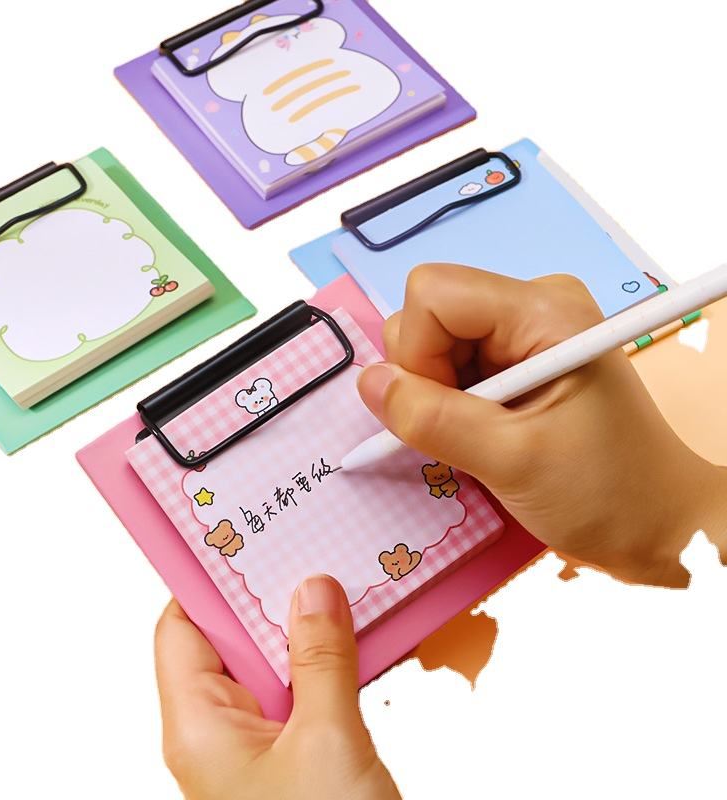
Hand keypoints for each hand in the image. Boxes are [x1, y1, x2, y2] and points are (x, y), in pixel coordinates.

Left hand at [156, 576, 400, 799]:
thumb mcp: (327, 741)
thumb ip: (322, 660)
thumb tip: (315, 591)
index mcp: (200, 728)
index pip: (184, 627)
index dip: (210, 580)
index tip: (247, 539)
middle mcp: (219, 734)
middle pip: (232, 642)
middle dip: (271, 600)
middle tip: (308, 553)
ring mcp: (256, 748)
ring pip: (273, 668)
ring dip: (307, 633)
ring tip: (342, 590)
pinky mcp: (291, 759)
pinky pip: (300, 695)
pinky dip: (326, 666)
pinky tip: (359, 641)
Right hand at [357, 264, 726, 586]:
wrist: (654, 523)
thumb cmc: (604, 492)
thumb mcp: (512, 461)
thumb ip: (432, 419)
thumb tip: (367, 383)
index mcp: (543, 310)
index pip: (434, 293)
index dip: (418, 352)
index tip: (444, 409)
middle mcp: (530, 306)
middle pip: (427, 315)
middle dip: (425, 377)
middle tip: (470, 428)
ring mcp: (522, 332)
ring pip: (431, 342)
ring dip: (436, 395)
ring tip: (483, 435)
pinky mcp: (515, 359)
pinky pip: (449, 364)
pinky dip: (448, 402)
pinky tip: (484, 432)